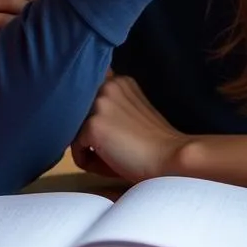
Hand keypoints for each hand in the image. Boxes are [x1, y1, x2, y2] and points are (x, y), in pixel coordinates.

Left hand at [72, 76, 188, 184]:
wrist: (171, 159)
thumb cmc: (157, 144)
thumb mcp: (133, 112)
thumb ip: (111, 108)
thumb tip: (84, 121)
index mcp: (119, 81)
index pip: (88, 90)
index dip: (90, 112)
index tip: (101, 128)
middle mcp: (106, 86)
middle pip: (78, 112)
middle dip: (88, 130)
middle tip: (110, 146)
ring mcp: (98, 104)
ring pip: (75, 130)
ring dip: (88, 145)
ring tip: (111, 156)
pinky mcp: (92, 126)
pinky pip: (76, 149)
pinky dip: (88, 161)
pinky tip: (109, 164)